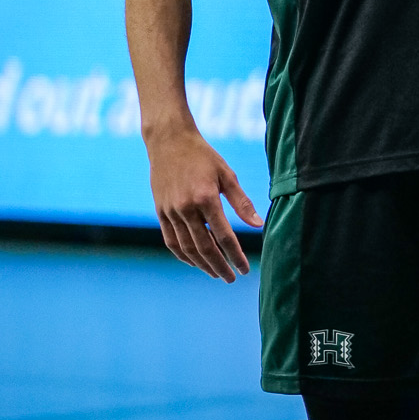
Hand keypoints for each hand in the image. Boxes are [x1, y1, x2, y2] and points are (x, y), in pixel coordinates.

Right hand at [145, 124, 261, 281]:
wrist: (169, 141)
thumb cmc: (202, 156)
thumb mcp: (226, 174)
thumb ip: (241, 202)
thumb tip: (257, 225)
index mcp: (206, 198)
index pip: (224, 236)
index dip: (236, 256)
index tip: (245, 269)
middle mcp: (186, 208)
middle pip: (205, 247)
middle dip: (220, 266)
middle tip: (232, 278)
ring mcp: (171, 212)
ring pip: (187, 248)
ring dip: (203, 265)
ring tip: (216, 273)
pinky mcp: (161, 212)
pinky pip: (171, 241)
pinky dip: (183, 255)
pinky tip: (195, 262)